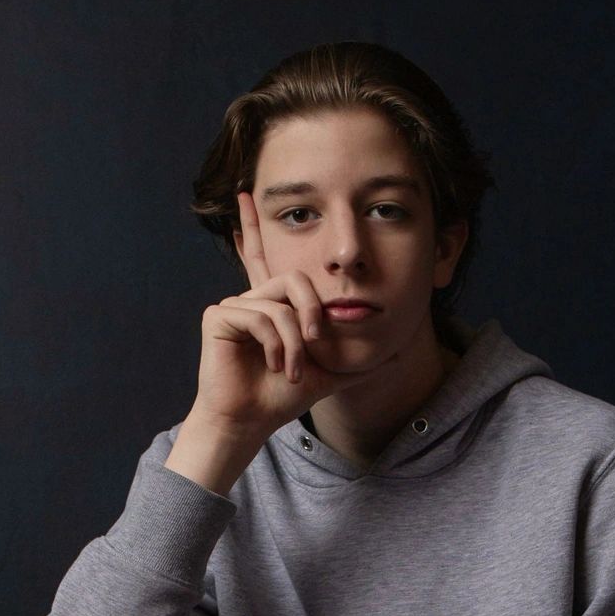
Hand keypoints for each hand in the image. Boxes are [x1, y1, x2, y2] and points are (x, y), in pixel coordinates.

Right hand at [193, 190, 398, 436]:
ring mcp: (234, 305)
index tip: (246, 194)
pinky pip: (259, 316)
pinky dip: (276, 343)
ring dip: (295, 343)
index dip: (255, 227)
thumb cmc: (283, 397)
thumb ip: (359, 363)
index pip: (266, 258)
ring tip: (293, 371)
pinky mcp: (219, 317)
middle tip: (317, 344)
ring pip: (281, 305)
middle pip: (296, 278)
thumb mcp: (329, 376)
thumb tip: (396, 356)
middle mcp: (253, 298)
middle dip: (313, 313)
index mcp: (274, 305)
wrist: (252, 421)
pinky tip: (274, 365)